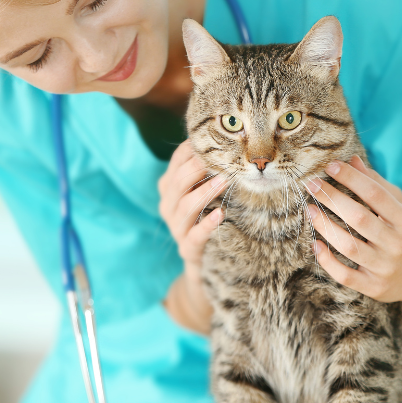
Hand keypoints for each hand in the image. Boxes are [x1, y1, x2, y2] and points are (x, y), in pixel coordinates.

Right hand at [158, 140, 227, 331]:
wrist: (209, 263)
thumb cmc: (211, 218)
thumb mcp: (209, 193)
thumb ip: (211, 171)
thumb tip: (233, 141)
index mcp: (170, 188)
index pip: (177, 162)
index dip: (192, 150)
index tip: (214, 139)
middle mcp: (169, 206)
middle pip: (178, 182)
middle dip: (198, 168)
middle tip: (222, 158)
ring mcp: (176, 229)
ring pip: (185, 206)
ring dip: (205, 192)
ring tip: (225, 181)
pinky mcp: (188, 250)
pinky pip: (194, 236)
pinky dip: (206, 225)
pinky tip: (220, 215)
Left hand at [304, 155, 401, 305]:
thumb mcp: (401, 209)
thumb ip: (378, 186)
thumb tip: (352, 160)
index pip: (376, 194)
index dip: (352, 178)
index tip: (331, 166)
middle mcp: (397, 245)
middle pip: (359, 218)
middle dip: (332, 198)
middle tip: (311, 185)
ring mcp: (385, 268)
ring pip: (349, 246)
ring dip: (325, 226)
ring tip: (310, 210)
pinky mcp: (373, 287)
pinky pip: (345, 275)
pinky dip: (327, 261)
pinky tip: (315, 244)